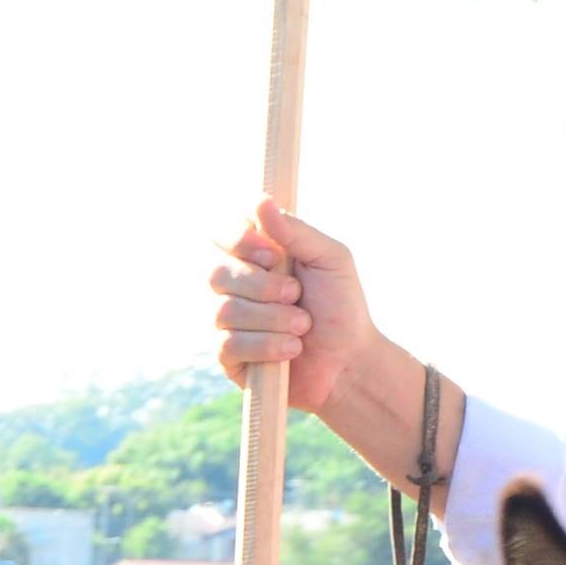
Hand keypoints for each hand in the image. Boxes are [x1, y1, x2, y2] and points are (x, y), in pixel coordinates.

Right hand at [208, 199, 390, 418]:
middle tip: (297, 295)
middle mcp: (235, 287)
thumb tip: (260, 202)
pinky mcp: (227, 357)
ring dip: (272, 320)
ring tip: (302, 328)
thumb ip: (297, 232)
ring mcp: (227, 323)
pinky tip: (290, 350)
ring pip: (224, 312)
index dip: (237, 241)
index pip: (222, 235)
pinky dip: (267, 345)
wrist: (349, 362)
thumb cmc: (342, 307)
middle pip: (216, 274)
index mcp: (257, 258)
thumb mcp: (331, 260)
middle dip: (262, 286)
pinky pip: (228, 344)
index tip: (270, 253)